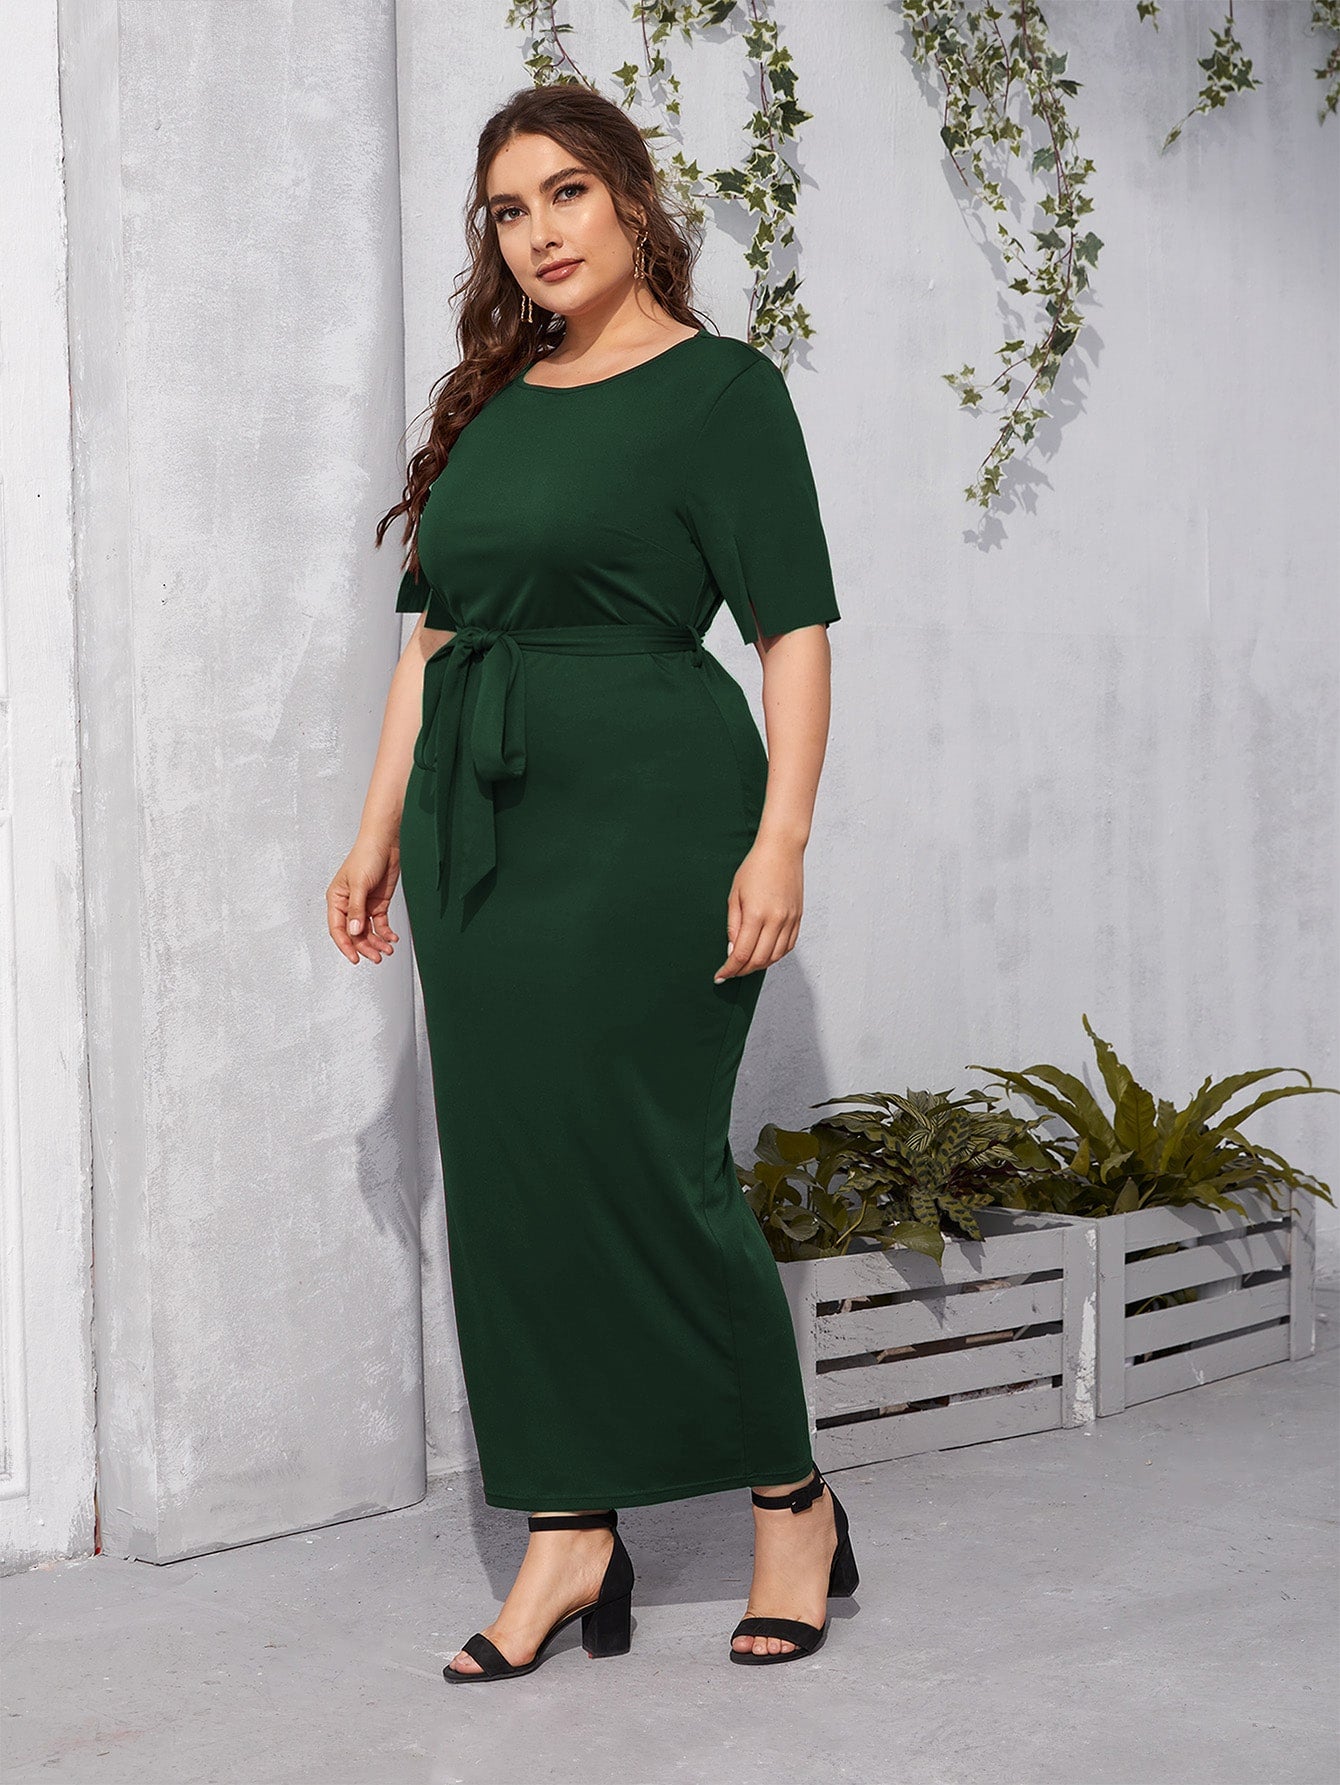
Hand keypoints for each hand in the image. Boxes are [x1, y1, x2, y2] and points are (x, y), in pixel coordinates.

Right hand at [327, 836, 401, 964]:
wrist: (385, 843)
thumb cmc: (365, 856)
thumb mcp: (359, 884)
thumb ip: (357, 909)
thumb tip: (355, 931)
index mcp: (336, 899)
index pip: (338, 929)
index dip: (346, 945)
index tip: (355, 958)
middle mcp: (349, 905)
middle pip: (354, 933)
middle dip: (365, 947)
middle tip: (377, 957)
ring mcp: (364, 905)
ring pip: (367, 931)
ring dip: (376, 942)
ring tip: (387, 950)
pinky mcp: (378, 904)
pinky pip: (379, 924)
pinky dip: (385, 933)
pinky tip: (391, 938)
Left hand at [713, 836, 803, 981]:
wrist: (781, 850)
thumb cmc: (755, 867)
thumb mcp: (734, 895)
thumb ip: (733, 925)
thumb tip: (732, 951)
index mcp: (756, 914)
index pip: (742, 953)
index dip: (730, 969)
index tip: (721, 976)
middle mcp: (776, 920)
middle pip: (759, 960)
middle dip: (742, 971)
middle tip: (731, 973)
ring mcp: (790, 920)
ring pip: (775, 957)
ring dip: (759, 965)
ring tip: (746, 965)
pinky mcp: (798, 918)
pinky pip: (788, 946)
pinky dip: (775, 956)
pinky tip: (764, 954)